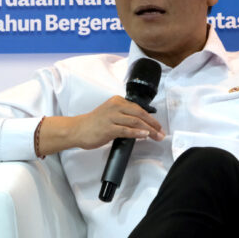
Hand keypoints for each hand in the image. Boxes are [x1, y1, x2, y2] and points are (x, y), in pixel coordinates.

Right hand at [38, 96, 164, 155]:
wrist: (77, 129)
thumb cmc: (94, 123)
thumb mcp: (111, 113)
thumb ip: (125, 116)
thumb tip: (142, 125)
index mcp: (117, 101)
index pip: (139, 109)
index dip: (151, 118)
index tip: (159, 127)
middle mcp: (115, 107)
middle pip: (140, 115)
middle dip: (153, 124)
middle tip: (161, 133)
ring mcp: (111, 117)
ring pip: (135, 122)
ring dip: (149, 130)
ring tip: (156, 136)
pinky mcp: (108, 128)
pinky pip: (126, 130)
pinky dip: (137, 133)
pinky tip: (144, 136)